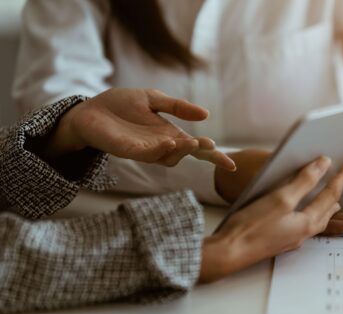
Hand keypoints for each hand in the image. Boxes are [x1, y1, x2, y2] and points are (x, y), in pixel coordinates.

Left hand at [45, 88, 235, 169]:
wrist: (90, 110)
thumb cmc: (121, 105)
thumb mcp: (154, 99)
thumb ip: (178, 107)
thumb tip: (206, 114)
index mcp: (171, 134)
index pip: (197, 148)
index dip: (214, 157)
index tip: (232, 165)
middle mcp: (162, 146)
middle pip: (188, 155)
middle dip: (201, 153)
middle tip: (210, 146)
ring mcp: (147, 151)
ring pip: (171, 158)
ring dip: (183, 150)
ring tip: (193, 141)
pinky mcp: (130, 151)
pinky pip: (149, 155)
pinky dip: (161, 150)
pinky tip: (169, 142)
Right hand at [199, 157, 342, 281]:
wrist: (229, 252)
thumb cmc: (252, 226)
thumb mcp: (280, 198)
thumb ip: (304, 181)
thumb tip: (324, 164)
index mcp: (307, 222)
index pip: (332, 193)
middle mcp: (304, 232)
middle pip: (329, 209)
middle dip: (339, 192)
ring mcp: (292, 238)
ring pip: (317, 219)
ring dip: (327, 205)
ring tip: (333, 197)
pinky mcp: (280, 240)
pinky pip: (305, 224)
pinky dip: (312, 213)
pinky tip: (304, 213)